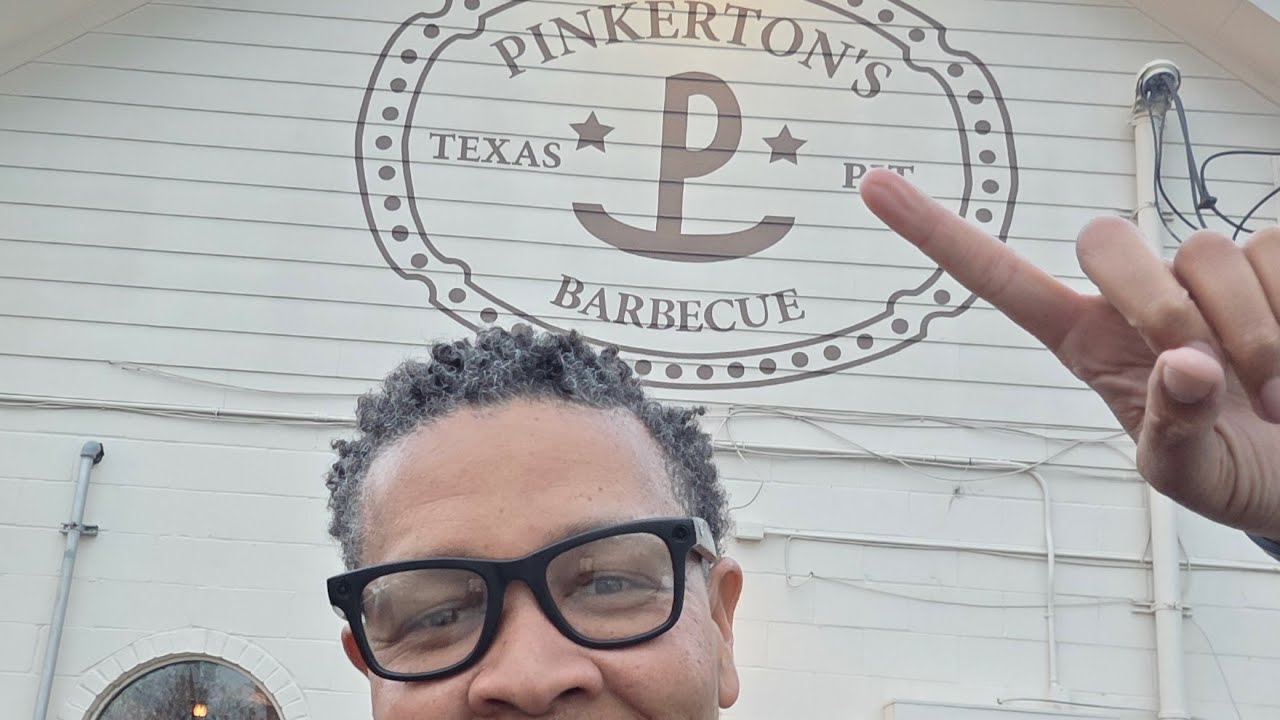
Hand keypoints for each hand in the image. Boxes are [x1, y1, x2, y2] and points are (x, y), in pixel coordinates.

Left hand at [860, 169, 1279, 539]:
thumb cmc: (1228, 471)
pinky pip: (1279, 247)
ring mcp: (1204, 271)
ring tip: (1276, 400)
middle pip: (1105, 239)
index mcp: (1085, 340)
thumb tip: (1185, 365)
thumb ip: (1172, 428)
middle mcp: (1137, 295)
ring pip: (1209, 248)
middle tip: (1212, 378)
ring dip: (1254, 332)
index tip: (872, 186)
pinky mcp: (1274, 256)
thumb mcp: (1186, 475)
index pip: (1000, 279)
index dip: (937, 233)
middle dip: (1157, 305)